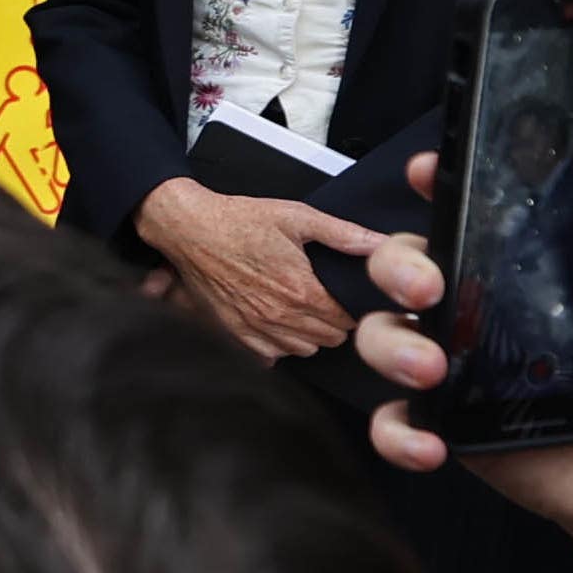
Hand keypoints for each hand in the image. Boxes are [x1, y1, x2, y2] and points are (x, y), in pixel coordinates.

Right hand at [133, 177, 378, 358]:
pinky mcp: (236, 333)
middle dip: (334, 321)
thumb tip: (381, 243)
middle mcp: (280, 315)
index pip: (347, 320)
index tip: (347, 296)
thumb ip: (343, 233)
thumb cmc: (238, 221)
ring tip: (302, 309)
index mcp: (301, 290)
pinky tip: (278, 321)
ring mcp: (256, 328)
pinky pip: (272, 356)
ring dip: (309, 334)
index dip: (352, 307)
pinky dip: (280, 344)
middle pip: (330, 338)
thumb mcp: (296, 216)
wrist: (190, 230)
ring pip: (304, 350)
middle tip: (326, 299)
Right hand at [351, 148, 572, 572]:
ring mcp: (464, 368)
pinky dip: (398, 432)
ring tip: (432, 370)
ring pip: (385, 334)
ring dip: (390, 346)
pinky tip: (432, 444)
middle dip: (397, 263)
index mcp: (534, 270)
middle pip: (406, 263)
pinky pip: (398, 421)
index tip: (427, 171)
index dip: (437, 183)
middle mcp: (488, 310)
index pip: (470, 211)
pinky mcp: (453, 426)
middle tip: (427, 285)